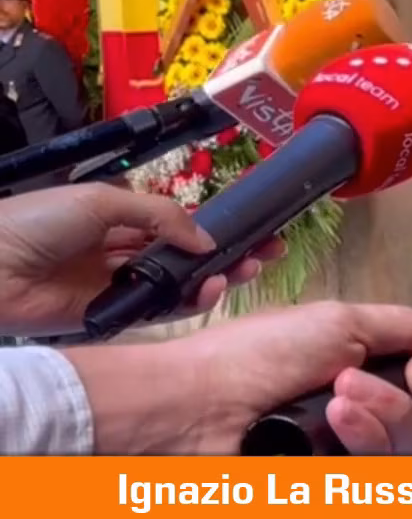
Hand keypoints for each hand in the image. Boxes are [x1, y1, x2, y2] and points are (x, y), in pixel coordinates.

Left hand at [0, 184, 283, 334]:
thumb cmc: (36, 222)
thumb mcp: (105, 201)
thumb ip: (161, 216)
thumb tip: (206, 239)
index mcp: (117, 219)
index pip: (177, 224)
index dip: (214, 226)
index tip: (253, 224)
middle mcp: (122, 253)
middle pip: (187, 256)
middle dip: (228, 253)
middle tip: (268, 250)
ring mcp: (119, 286)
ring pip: (180, 285)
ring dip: (217, 278)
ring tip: (247, 268)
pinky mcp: (113, 317)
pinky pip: (160, 311)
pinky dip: (190, 302)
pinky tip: (211, 287)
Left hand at [65, 301, 411, 454]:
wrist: (193, 407)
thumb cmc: (255, 355)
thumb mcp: (336, 321)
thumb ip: (403, 325)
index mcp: (363, 373)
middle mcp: (359, 419)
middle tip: (398, 371)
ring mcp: (344, 462)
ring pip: (408, 448)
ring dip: (385, 412)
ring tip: (339, 394)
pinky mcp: (328, 500)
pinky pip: (376, 481)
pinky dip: (363, 444)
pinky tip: (334, 422)